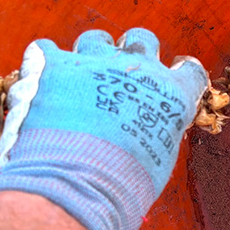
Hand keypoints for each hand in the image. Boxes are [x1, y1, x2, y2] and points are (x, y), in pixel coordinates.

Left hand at [0, 29, 207, 229]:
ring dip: (89, 55)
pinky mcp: (52, 66)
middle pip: (143, 41)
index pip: (189, 71)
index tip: (170, 81)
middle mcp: (137, 69)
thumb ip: (152, 138)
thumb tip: (139, 138)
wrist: (75, 188)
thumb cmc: (122, 189)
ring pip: (95, 39)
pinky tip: (41, 80)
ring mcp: (94, 63)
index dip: (178, 75)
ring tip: (78, 77)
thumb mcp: (156, 165)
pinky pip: (45, 48)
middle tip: (121, 76)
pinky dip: (43, 63)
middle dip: (134, 54)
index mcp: (171, 95)